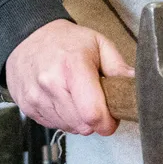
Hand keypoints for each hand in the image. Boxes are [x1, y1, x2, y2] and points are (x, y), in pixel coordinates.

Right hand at [5, 19, 134, 135]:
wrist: (29, 36)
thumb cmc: (67, 40)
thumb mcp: (98, 43)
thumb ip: (118, 67)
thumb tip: (136, 86)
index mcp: (73, 66)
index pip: (92, 113)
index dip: (108, 122)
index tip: (112, 117)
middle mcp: (50, 83)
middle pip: (82, 125)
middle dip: (94, 121)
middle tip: (95, 102)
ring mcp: (36, 96)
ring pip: (68, 128)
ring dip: (77, 120)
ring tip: (76, 97)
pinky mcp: (26, 106)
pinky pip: (53, 125)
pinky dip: (62, 118)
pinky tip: (62, 99)